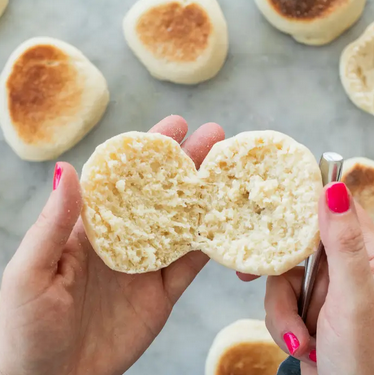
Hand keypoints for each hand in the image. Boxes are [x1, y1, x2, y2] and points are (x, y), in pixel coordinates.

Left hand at [0, 116, 224, 374]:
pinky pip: (191, 265)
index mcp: (91, 227)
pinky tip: (228, 223)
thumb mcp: (31, 272)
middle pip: (161, 194)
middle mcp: (124, 238)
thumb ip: (55, 223)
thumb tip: (68, 169)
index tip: (175, 126)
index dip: (149, 151)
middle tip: (215, 136)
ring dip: (206, 198)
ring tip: (230, 172)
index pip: (124, 178)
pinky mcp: (163, 292)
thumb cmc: (25, 328)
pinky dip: (211, 245)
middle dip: (188, 164)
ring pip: (183, 224)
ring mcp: (146, 264)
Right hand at [263, 183, 373, 374]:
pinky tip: (299, 343)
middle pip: (295, 247)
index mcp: (367, 256)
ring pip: (282, 277)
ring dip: (282, 310)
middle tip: (250, 275)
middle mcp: (343, 267)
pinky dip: (281, 323)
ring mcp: (322, 287)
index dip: (304, 205)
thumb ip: (343, 245)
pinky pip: (278, 300)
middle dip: (278, 274)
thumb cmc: (365, 358)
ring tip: (301, 338)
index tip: (273, 206)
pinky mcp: (305, 304)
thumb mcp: (354, 298)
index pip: (335, 212)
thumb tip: (333, 190)